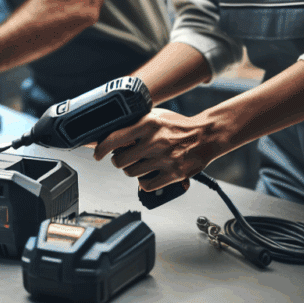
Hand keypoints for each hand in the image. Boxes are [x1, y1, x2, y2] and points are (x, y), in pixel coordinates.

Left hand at [93, 108, 220, 190]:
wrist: (206, 135)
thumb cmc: (177, 126)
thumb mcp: (154, 117)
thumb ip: (133, 125)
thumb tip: (107, 137)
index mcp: (148, 123)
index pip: (114, 137)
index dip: (101, 148)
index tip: (97, 154)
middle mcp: (155, 140)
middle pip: (120, 160)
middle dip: (119, 161)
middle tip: (124, 158)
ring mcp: (165, 158)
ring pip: (131, 173)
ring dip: (132, 170)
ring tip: (141, 164)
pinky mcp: (174, 173)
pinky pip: (145, 185)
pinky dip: (144, 182)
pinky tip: (149, 173)